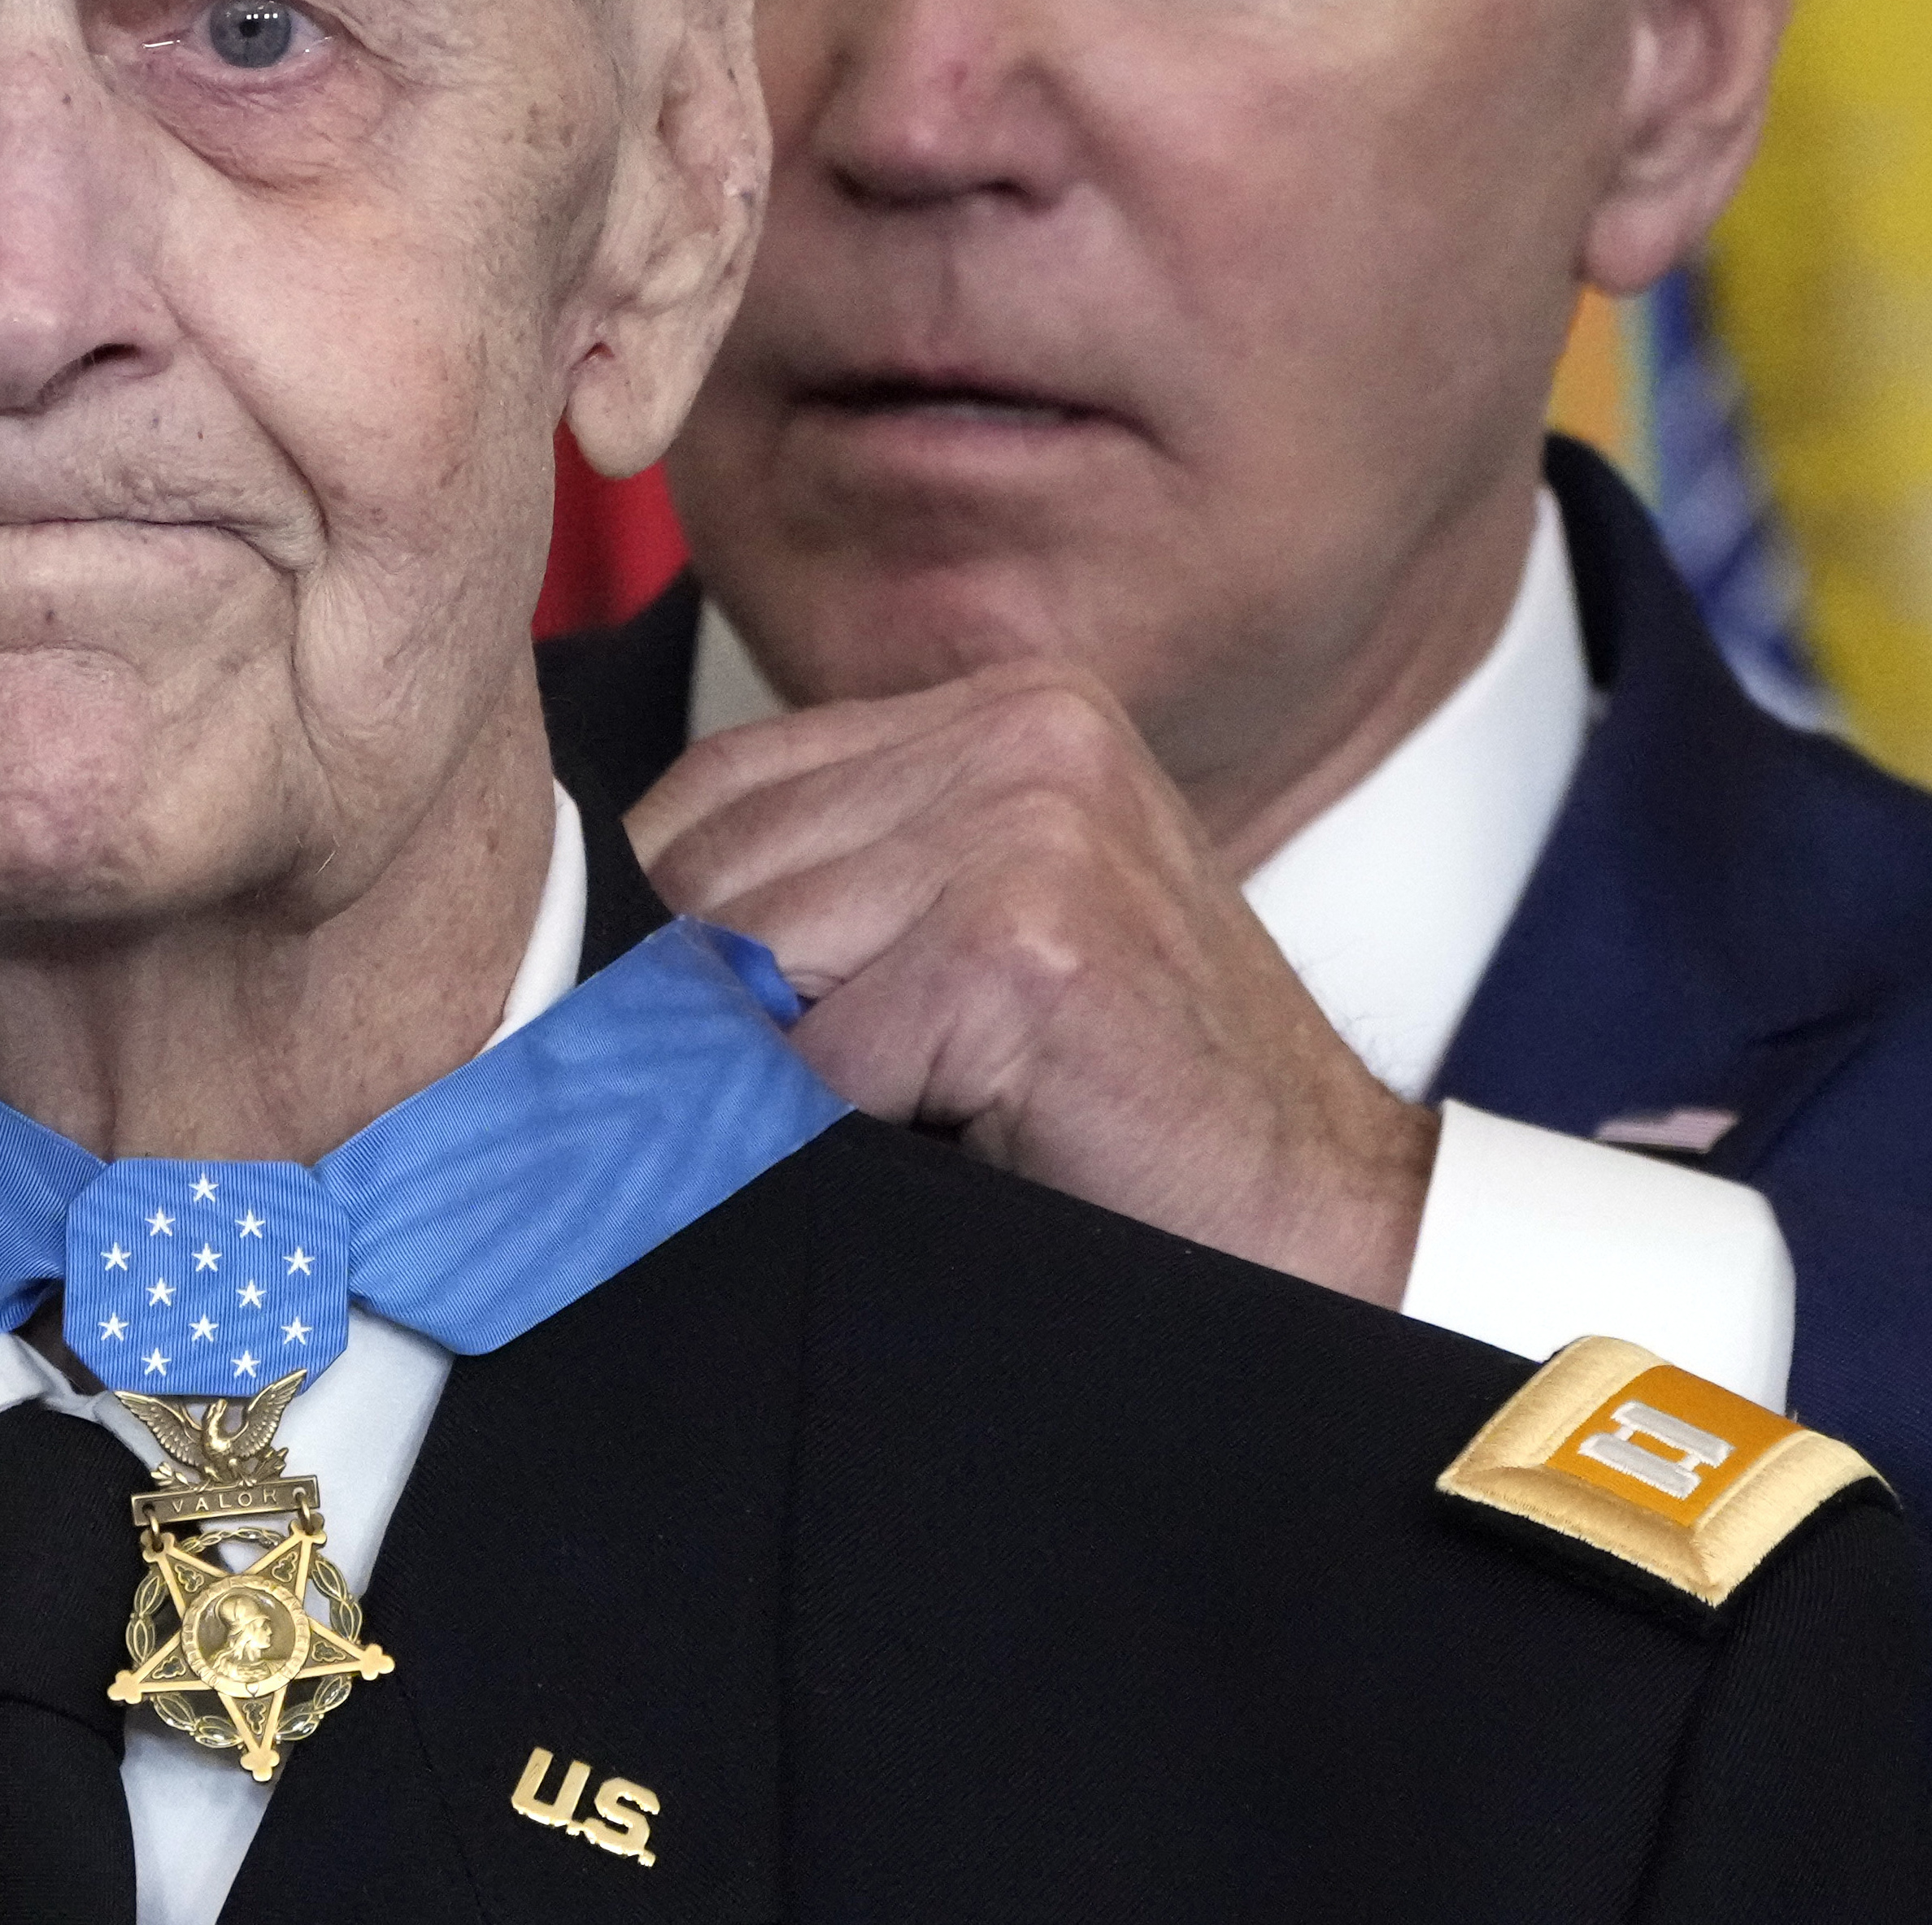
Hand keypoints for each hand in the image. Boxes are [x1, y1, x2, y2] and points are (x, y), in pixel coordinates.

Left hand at [631, 661, 1440, 1304]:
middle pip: (717, 863)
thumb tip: (601, 938)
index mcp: (1010, 706)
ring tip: (838, 1143)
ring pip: (741, 960)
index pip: (726, 784)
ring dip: (750, 1083)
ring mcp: (1031, 826)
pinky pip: (808, 1062)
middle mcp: (1023, 731)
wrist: (1330, 1224)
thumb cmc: (1134, 1103)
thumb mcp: (983, 937)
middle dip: (688, 1011)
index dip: (668, 924)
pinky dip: (817, 1145)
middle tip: (717, 1121)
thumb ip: (842, 886)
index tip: (653, 1036)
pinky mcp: (1022, 946)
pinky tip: (901, 1174)